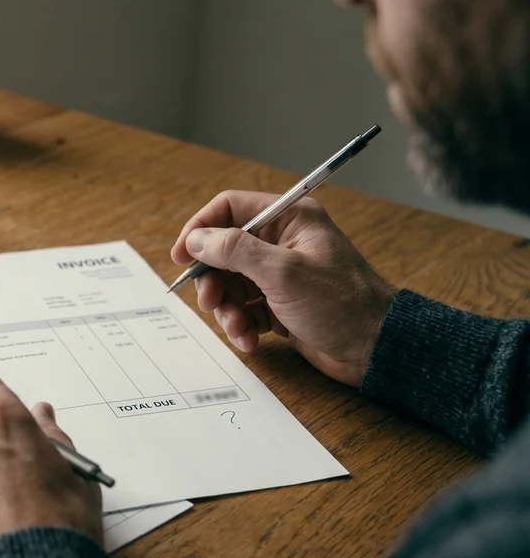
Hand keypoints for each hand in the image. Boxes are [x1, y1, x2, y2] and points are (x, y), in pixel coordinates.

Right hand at [171, 190, 397, 386]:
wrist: (374, 348)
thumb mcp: (283, 272)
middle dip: (213, 279)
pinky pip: (245, 308)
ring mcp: (280, 275)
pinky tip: (250, 340)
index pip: (231, 208)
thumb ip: (235, 251)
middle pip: (224, 251)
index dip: (201, 229)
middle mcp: (282, 242)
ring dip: (227, 308)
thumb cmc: (341, 303)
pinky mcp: (280, 304)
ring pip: (231, 284)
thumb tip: (197, 239)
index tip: (181, 256)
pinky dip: (241, 324)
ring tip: (237, 327)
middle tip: (210, 301)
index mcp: (289, 219)